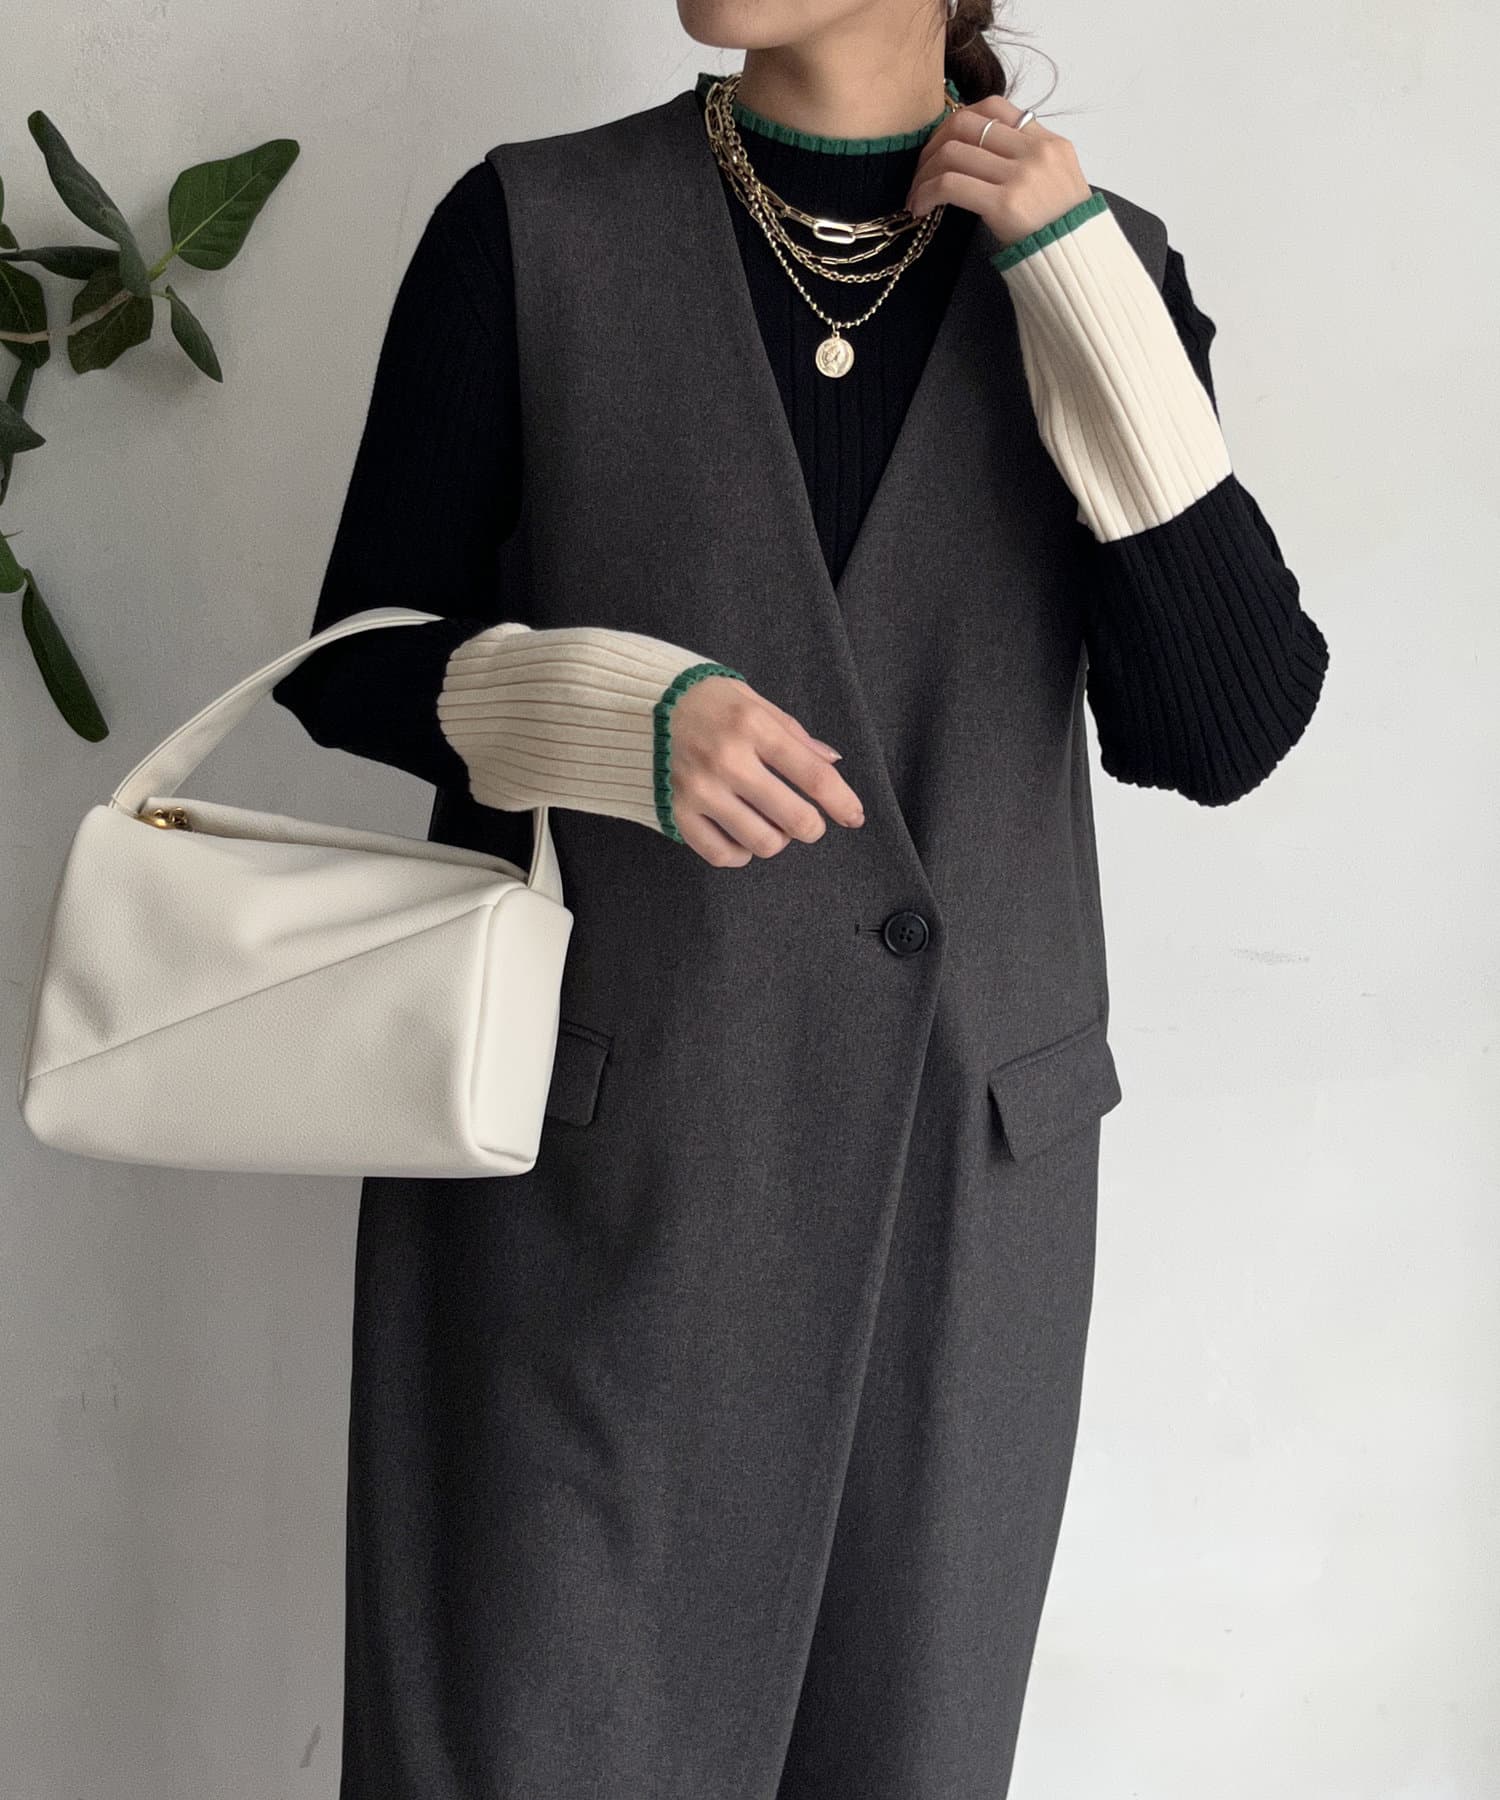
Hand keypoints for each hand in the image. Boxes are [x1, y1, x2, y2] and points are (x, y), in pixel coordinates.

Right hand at [668, 676, 865, 867]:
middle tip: (807, 822)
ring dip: (777, 839)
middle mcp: (727, 760)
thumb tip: (833, 762)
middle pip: (795, 819)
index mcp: (754, 726)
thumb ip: (795, 735)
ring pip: (763, 843)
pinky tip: (742, 836)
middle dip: (812, 827)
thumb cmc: (707, 702)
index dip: (843, 802)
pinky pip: (723, 855)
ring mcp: (700, 789)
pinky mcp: (678, 811)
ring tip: (770, 824)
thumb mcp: (755, 703)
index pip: (815, 776)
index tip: (853, 815)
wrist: (641, 705)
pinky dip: (741, 853)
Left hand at [904, 95, 1092, 249]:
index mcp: (1048, 142)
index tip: (943, 146)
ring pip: (953, 152)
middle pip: (966, 124)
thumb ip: (1027, 160)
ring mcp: (1021, 176)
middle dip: (934, 144)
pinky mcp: (1005, 203)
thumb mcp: (1056, 183)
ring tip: (917, 195)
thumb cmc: (1063, 233)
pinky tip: (920, 208)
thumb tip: (980, 150)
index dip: (958, 121)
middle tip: (922, 171)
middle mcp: (1035, 152)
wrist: (1080, 265)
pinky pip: (951, 184)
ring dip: (924, 173)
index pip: (994, 107)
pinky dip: (927, 193)